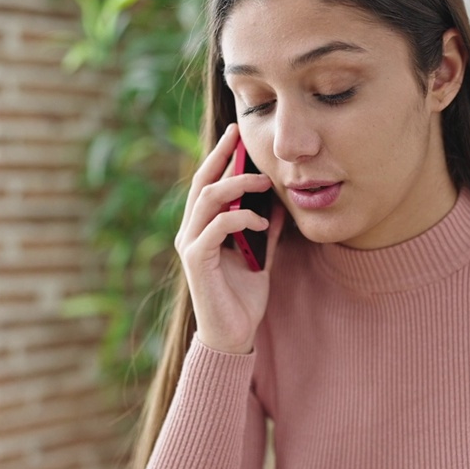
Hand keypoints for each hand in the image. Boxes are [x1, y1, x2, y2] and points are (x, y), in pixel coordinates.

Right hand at [176, 123, 286, 353]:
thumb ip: (266, 231)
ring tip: (263, 183)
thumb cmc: (243, 297)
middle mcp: (189, 232)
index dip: (218, 157)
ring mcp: (189, 245)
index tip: (235, 134)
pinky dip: (239, 218)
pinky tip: (261, 221)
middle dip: (222, 158)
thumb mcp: (261, 256)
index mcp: (201, 228)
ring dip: (236, 186)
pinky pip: (216, 227)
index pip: (206, 183)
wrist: (234, 335)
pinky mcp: (195, 261)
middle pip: (201, 183)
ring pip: (206, 200)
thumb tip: (280, 204)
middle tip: (242, 140)